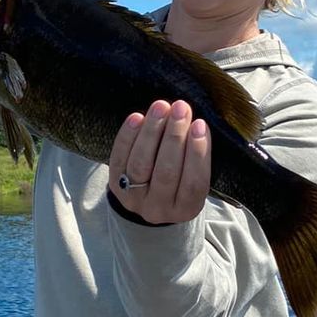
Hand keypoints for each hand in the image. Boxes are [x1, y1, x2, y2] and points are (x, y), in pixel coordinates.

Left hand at [108, 100, 211, 224]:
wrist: (148, 200)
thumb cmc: (179, 181)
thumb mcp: (193, 179)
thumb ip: (196, 157)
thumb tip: (194, 122)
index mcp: (186, 209)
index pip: (194, 182)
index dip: (198, 152)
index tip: (200, 124)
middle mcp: (159, 209)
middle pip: (166, 172)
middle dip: (175, 136)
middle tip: (181, 108)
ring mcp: (134, 199)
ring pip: (141, 164)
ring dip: (152, 132)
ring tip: (161, 107)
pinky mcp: (116, 184)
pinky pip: (119, 159)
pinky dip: (127, 137)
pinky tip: (137, 117)